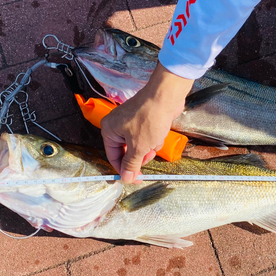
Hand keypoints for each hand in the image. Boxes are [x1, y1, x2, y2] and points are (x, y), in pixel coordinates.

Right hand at [100, 62, 193, 182]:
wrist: (166, 97)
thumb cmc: (149, 119)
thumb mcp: (139, 147)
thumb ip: (131, 164)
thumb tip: (126, 179)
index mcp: (109, 131)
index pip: (114, 157)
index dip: (125, 170)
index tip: (136, 179)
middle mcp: (117, 125)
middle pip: (127, 152)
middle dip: (140, 155)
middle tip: (149, 154)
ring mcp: (131, 122)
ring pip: (139, 145)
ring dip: (149, 147)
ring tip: (155, 139)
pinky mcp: (143, 119)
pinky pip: (147, 137)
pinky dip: (154, 138)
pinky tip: (160, 133)